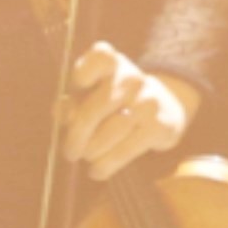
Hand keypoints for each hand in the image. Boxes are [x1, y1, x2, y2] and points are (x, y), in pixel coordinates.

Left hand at [58, 43, 191, 177]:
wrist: (166, 106)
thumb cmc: (116, 100)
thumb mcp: (93, 93)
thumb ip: (73, 102)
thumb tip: (61, 113)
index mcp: (112, 62)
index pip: (100, 56)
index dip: (84, 72)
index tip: (78, 86)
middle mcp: (132, 77)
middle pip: (97, 107)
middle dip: (78, 135)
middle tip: (69, 152)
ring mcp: (149, 101)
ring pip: (111, 132)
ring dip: (92, 151)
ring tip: (86, 158)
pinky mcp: (160, 126)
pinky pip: (126, 150)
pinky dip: (107, 164)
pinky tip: (98, 171)